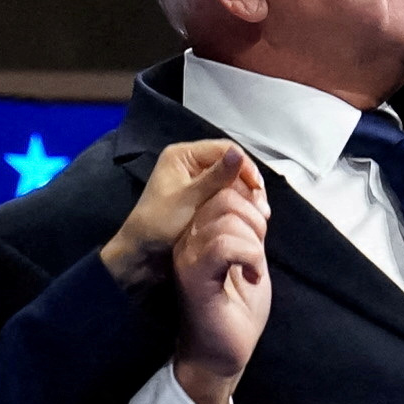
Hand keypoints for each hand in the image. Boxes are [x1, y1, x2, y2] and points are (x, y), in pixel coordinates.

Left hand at [100, 141, 262, 291]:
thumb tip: (239, 154)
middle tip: (261, 206)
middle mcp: (189, 163)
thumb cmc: (159, 224)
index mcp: (182, 155)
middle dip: (246, 182)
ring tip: (259, 214)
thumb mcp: (189, 200)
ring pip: (229, 179)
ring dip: (244, 194)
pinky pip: (223, 193)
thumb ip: (215, 178)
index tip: (258, 189)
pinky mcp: (198, 197)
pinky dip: (235, 202)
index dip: (244, 166)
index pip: (223, 149)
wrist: (141, 255)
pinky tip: (246, 216)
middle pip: (228, 163)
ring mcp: (194, 180)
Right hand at [170, 163, 272, 403]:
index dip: (250, 196)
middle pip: (223, 197)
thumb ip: (248, 227)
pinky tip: (251, 276)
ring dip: (253, 240)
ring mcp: (187, 255)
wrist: (221, 355)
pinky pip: (223, 245)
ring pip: (225, 218)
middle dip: (254, 217)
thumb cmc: (236, 310)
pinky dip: (248, 256)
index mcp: (199, 231)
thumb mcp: (249, 257)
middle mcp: (187, 238)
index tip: (264, 221)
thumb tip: (256, 195)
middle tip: (259, 247)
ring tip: (254, 266)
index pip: (221, 188)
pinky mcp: (194, 275)